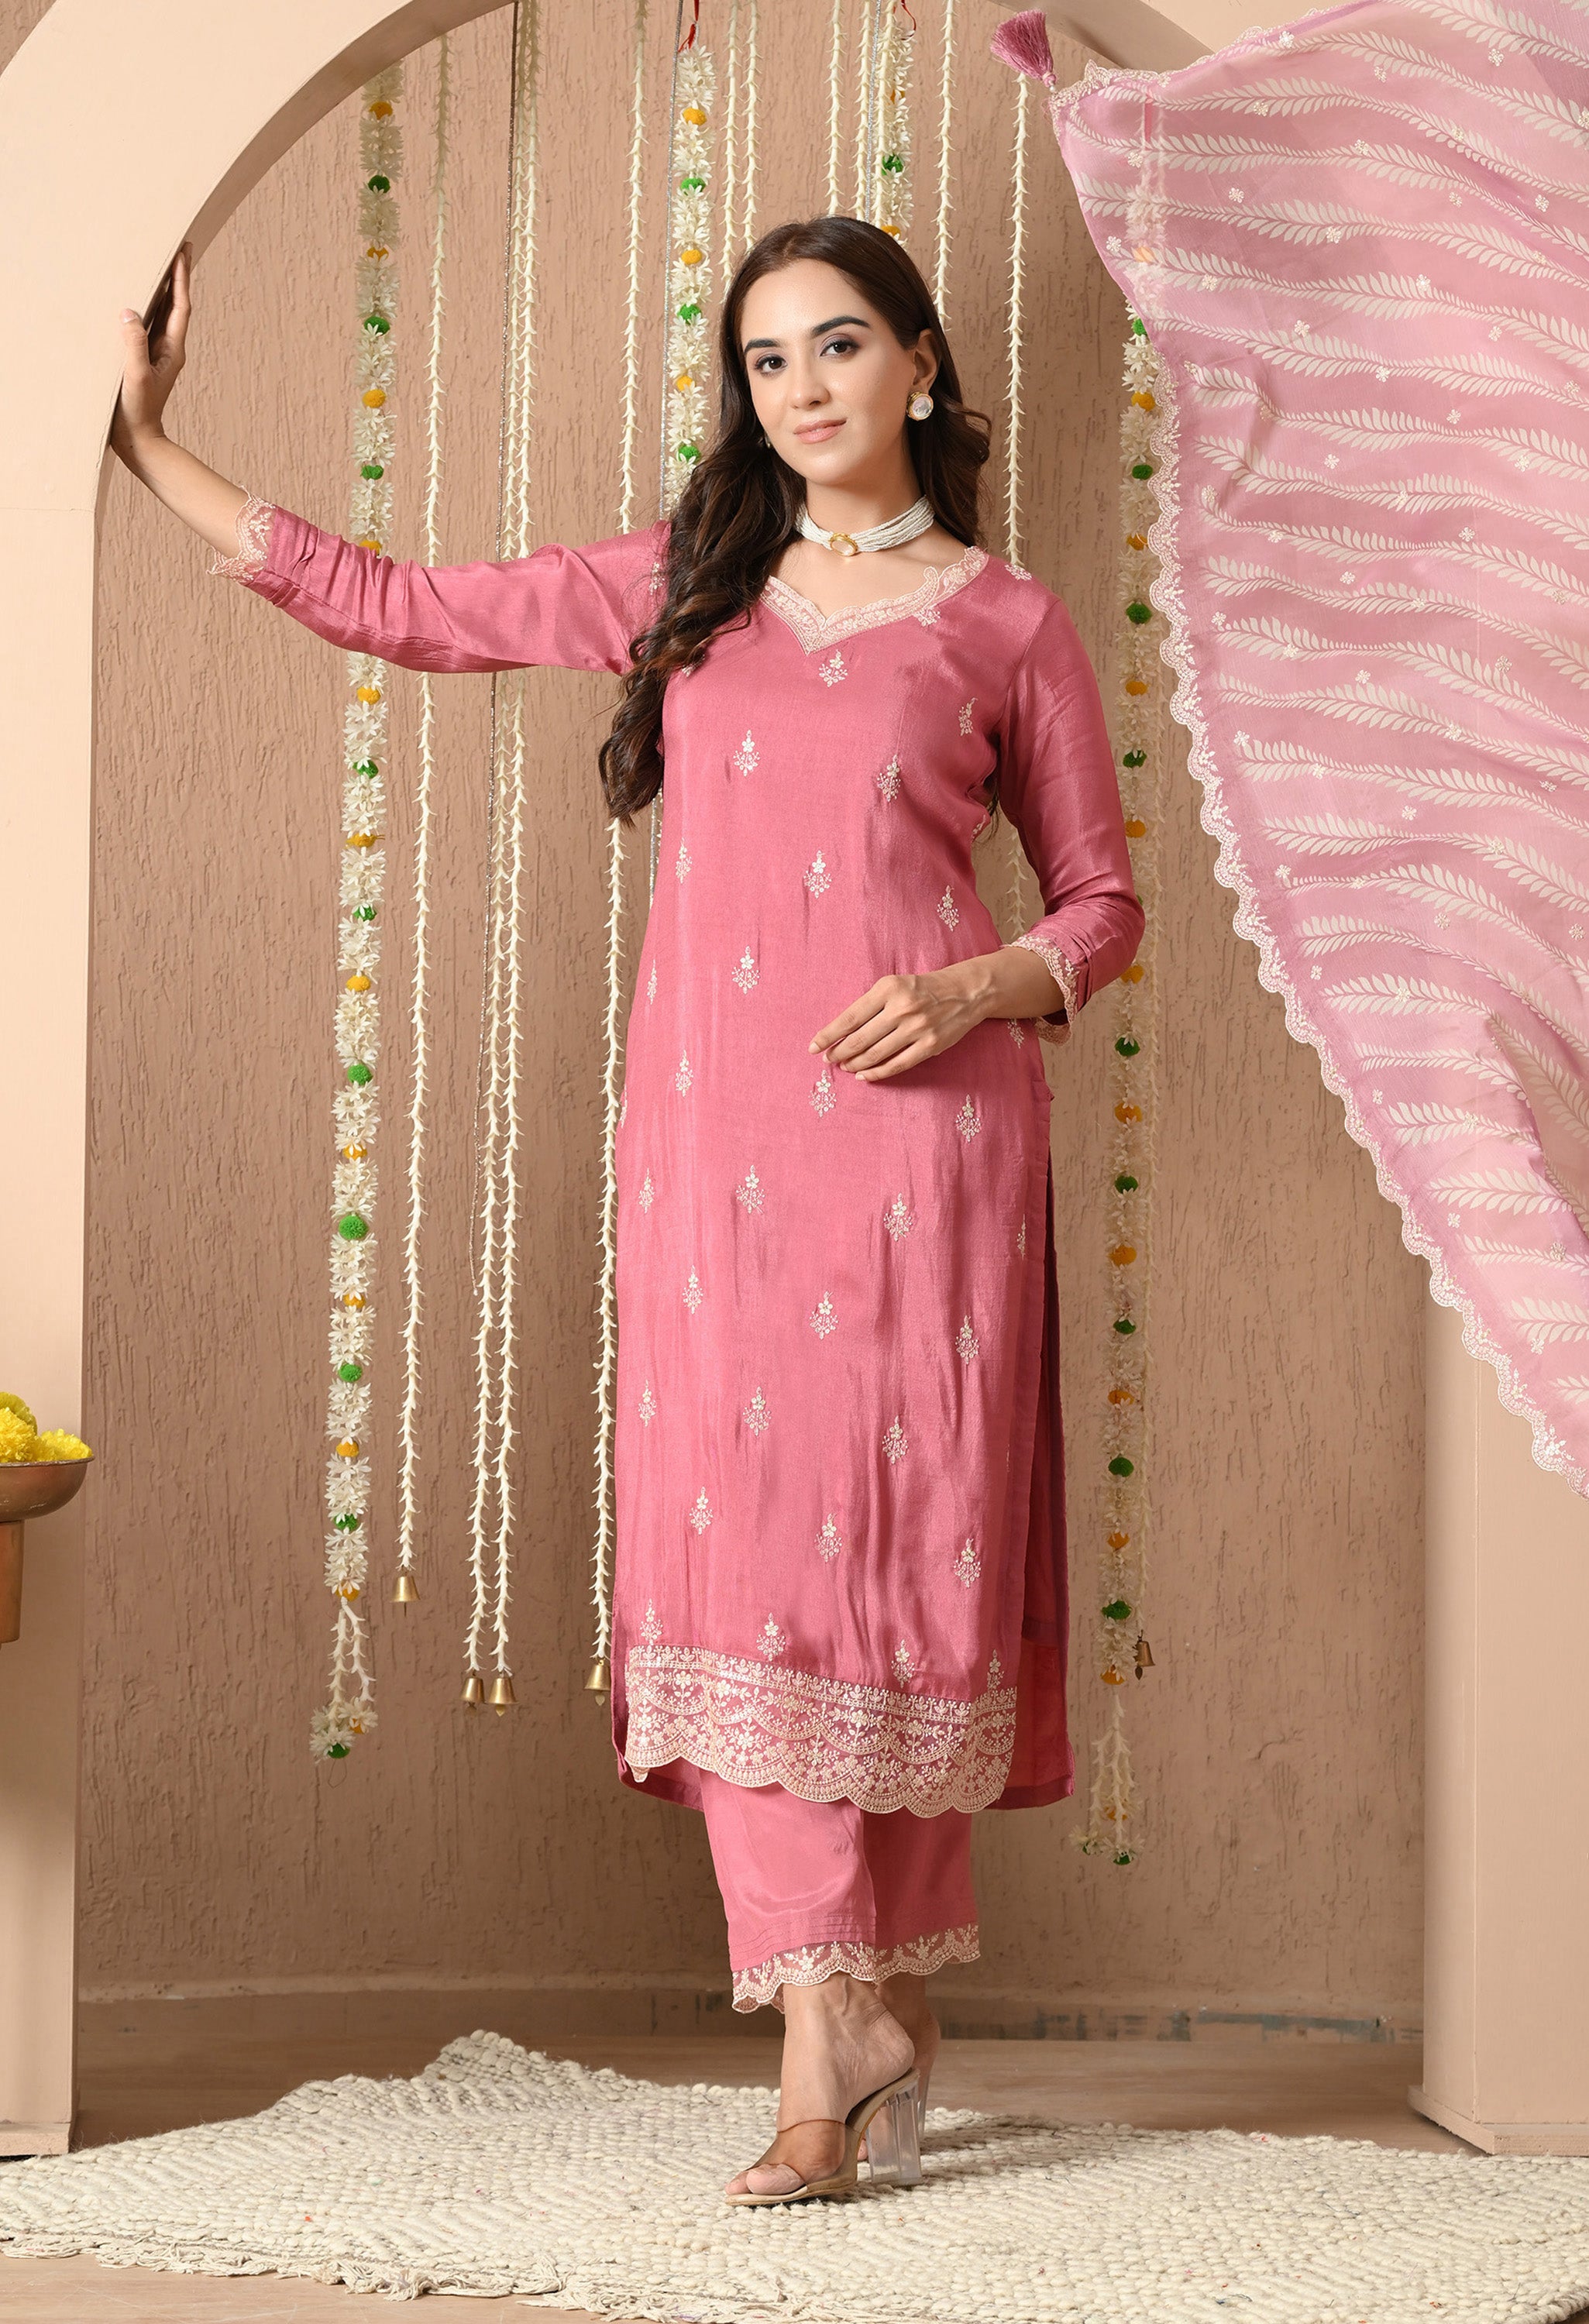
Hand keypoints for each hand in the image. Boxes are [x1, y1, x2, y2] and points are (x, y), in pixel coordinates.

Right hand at [111, 241, 191, 458]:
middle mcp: (167, 348)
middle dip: (176, 276)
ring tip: (158, 263)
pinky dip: (144, 307)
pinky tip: (134, 299)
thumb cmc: (137, 413)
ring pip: (161, 313)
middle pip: (174, 304)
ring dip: (161, 288)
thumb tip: (129, 311)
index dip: (181, 277)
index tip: (183, 250)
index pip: (180, 305)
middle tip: (177, 247)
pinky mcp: (142, 360)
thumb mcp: (135, 377)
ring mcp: (155, 354)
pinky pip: (146, 326)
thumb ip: (133, 345)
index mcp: (171, 349)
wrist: (138, 443)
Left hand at [810, 966, 986, 1081]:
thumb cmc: (922, 989)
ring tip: (845, 1067)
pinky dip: (877, 1073)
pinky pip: (897, 1065)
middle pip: (859, 1039)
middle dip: (839, 1053)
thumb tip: (842, 1033)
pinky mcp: (930, 1045)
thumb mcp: (894, 985)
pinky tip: (865, 1076)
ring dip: (855, 1064)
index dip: (829, 1035)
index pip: (849, 1017)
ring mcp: (917, 1028)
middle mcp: (901, 1008)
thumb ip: (871, 1005)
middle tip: (829, 1060)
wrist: (965, 991)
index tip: (814, 1047)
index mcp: (887, 989)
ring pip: (876, 1054)